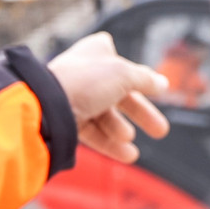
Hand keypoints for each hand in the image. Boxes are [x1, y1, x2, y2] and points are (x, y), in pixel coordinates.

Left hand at [47, 32, 170, 164]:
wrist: (47, 105)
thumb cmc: (85, 80)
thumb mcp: (124, 75)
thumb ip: (145, 80)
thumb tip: (162, 84)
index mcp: (95, 53)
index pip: (116, 57)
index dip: (133, 71)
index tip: (151, 85)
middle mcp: (84, 74)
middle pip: (119, 94)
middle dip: (141, 113)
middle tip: (161, 130)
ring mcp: (74, 98)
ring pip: (105, 116)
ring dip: (120, 131)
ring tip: (131, 144)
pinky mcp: (66, 120)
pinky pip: (91, 133)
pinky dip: (108, 144)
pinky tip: (127, 155)